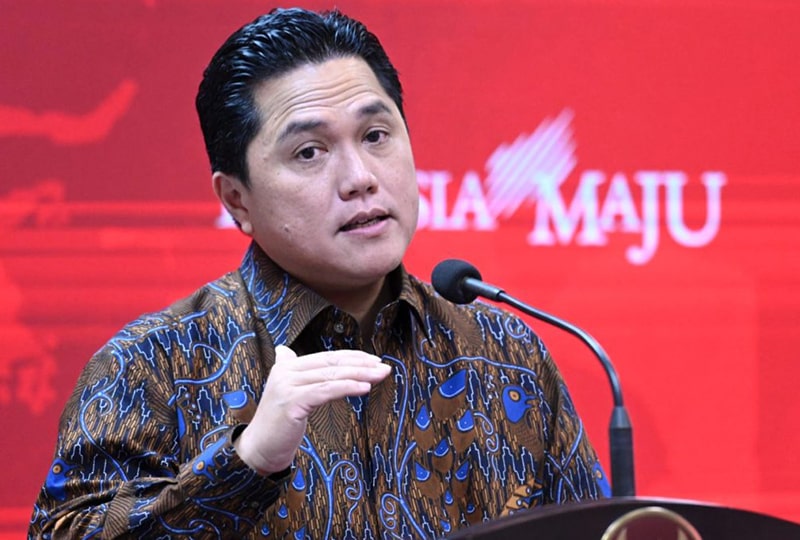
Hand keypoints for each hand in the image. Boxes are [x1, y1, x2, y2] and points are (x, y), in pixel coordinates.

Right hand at [234, 345, 391, 474]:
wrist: (258, 450)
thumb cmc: (277, 424)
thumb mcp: (285, 392)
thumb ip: (289, 371)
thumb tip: (283, 350)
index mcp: (286, 366)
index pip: (326, 357)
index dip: (352, 357)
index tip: (374, 360)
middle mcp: (285, 371)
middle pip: (331, 364)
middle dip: (361, 364)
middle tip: (384, 367)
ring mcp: (287, 386)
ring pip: (331, 376)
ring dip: (360, 374)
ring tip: (379, 375)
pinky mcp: (292, 402)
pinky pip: (326, 391)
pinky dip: (347, 387)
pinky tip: (364, 387)